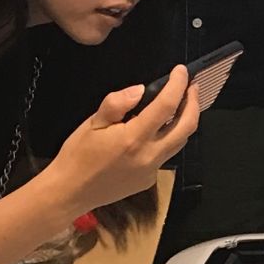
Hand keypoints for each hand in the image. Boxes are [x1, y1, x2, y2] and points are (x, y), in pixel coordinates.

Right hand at [43, 64, 202, 213]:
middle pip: (187, 126)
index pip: (167, 106)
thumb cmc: (77, 156)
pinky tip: (158, 130)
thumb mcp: (92, 123)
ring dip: (185, 121)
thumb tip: (140, 89)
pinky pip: (166, 155)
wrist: (70, 192)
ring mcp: (151, 170)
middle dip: (193, 102)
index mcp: (134, 138)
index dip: (178, 84)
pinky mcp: (149, 180)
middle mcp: (149, 156)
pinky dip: (168, 138)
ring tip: (181, 104)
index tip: (181, 71)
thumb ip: (117, 103)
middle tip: (191, 86)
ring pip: (180, 142)